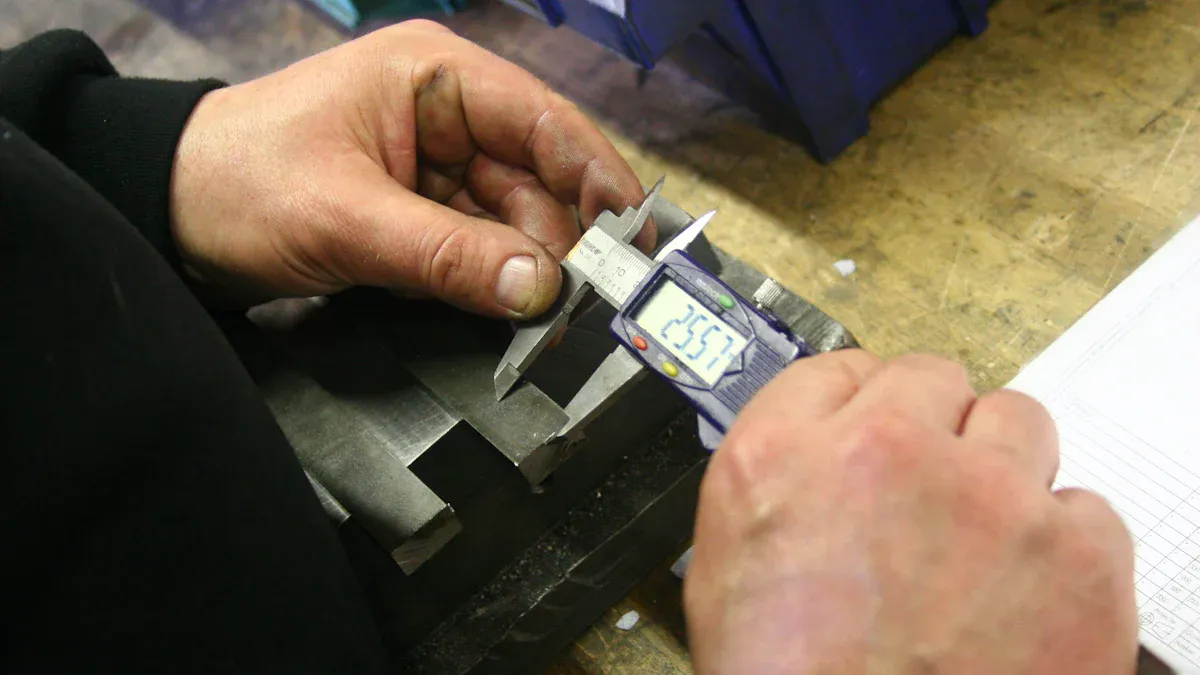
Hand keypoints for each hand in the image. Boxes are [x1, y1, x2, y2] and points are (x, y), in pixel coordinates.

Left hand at [169, 20, 652, 315]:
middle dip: (561, 241)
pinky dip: (493, 280)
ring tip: (546, 319)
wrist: (166, 216)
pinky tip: (506, 309)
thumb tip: (539, 288)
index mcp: (434, 77)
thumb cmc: (235, 183)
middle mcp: (446, 115)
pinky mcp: (421, 213)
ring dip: (527, 269)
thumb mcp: (346, 218)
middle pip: (537, 180)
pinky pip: (478, 248)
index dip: (597, 176)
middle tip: (585, 302)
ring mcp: (435, 167)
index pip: (543, 120)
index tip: (633, 235)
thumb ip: (446, 256)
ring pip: (513, 222)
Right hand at [685, 351, 1137, 674]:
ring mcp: (989, 497)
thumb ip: (776, 478)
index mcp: (783, 457)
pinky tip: (1025, 596)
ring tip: (981, 547)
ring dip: (1001, 471)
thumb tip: (822, 442)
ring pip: (1018, 421)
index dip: (862, 405)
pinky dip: (1062, 548)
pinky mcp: (1076, 554)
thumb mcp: (723, 569)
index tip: (879, 425)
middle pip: (931, 378)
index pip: (839, 369)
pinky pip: (1085, 509)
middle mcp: (885, 453)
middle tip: (929, 496)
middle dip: (931, 429)